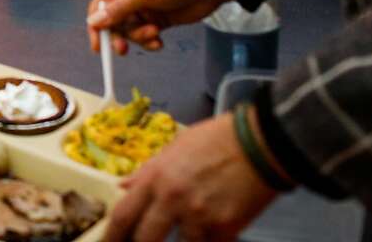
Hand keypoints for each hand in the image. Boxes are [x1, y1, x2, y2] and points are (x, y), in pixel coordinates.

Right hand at [87, 0, 239, 54]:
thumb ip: (119, 9)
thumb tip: (93, 22)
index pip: (100, 4)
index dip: (96, 25)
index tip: (98, 46)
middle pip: (114, 21)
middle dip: (120, 35)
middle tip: (123, 50)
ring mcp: (144, 8)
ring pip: (130, 31)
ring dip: (139, 37)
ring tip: (154, 33)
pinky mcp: (158, 20)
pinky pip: (145, 36)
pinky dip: (150, 41)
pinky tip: (159, 42)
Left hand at [105, 113, 277, 241]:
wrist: (259, 143)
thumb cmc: (217, 140)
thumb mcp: (175, 147)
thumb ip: (148, 171)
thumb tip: (124, 186)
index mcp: (156, 177)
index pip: (124, 215)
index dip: (112, 235)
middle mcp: (173, 198)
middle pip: (145, 239)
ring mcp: (199, 216)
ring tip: (186, 232)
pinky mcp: (226, 228)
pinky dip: (207, 241)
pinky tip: (208, 235)